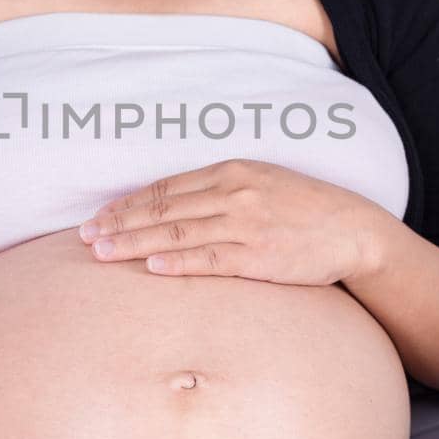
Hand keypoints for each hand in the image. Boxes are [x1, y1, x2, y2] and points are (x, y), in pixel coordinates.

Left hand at [77, 157, 382, 285]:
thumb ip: (221, 190)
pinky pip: (208, 259)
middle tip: (84, 236)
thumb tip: (176, 206)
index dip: (128, 203)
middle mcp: (233, 193)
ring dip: (133, 243)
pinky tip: (148, 266)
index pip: (166, 188)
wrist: (354, 231)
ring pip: (176, 233)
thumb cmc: (305, 209)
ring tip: (101, 252)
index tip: (99, 216)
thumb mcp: (262, 183)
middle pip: (162, 209)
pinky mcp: (257, 256)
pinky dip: (175, 262)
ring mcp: (245, 224)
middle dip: (118, 223)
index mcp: (231, 171)